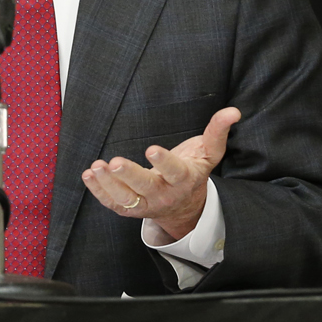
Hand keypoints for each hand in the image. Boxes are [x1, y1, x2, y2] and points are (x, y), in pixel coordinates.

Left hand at [81, 106, 241, 241]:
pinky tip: (89, 174)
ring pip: (125, 199)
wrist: (184, 206)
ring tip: (96, 167)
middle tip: (114, 162)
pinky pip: (113, 204)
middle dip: (129, 175)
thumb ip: (217, 132)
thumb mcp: (208, 154)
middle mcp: (164, 194)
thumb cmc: (193, 172)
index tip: (151, 149)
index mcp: (184, 179)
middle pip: (146, 187)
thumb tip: (232, 112)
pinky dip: (98, 191)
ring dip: (108, 184)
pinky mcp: (130, 210)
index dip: (164, 162)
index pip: (175, 172)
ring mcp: (145, 205)